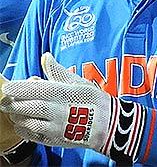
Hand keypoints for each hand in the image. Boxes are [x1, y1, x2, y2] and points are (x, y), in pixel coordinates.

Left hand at [0, 53, 146, 163]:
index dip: (18, 89)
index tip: (7, 87)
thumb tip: (46, 57)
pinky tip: (23, 122)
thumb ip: (58, 72)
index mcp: (64, 93)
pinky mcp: (53, 140)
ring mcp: (55, 127)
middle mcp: (57, 111)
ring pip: (26, 122)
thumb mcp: (79, 82)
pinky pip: (31, 136)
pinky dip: (23, 128)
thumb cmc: (94, 101)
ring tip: (15, 110)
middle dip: (13, 103)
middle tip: (5, 99)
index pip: (35, 90)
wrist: (108, 125)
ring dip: (17, 116)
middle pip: (27, 107)